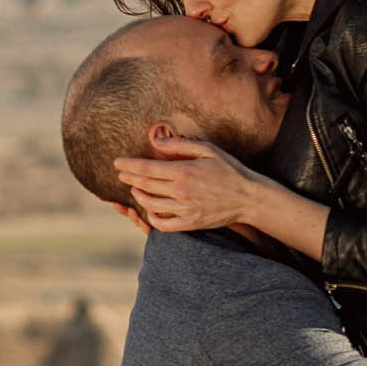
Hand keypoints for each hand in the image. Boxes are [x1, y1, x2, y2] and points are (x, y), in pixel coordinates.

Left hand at [115, 134, 260, 233]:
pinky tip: (150, 209)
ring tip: (135, 189)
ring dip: (138, 196)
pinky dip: (152, 217)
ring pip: (150, 205)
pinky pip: (163, 224)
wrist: (248, 198)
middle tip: (121, 174)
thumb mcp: (208, 150)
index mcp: (184, 171)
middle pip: (145, 186)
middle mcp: (181, 191)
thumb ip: (180, 145)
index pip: (147, 168)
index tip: (117, 163)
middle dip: (129, 179)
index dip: (129, 166)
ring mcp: (185, 210)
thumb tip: (157, 141)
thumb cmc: (229, 170)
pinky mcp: (190, 223)